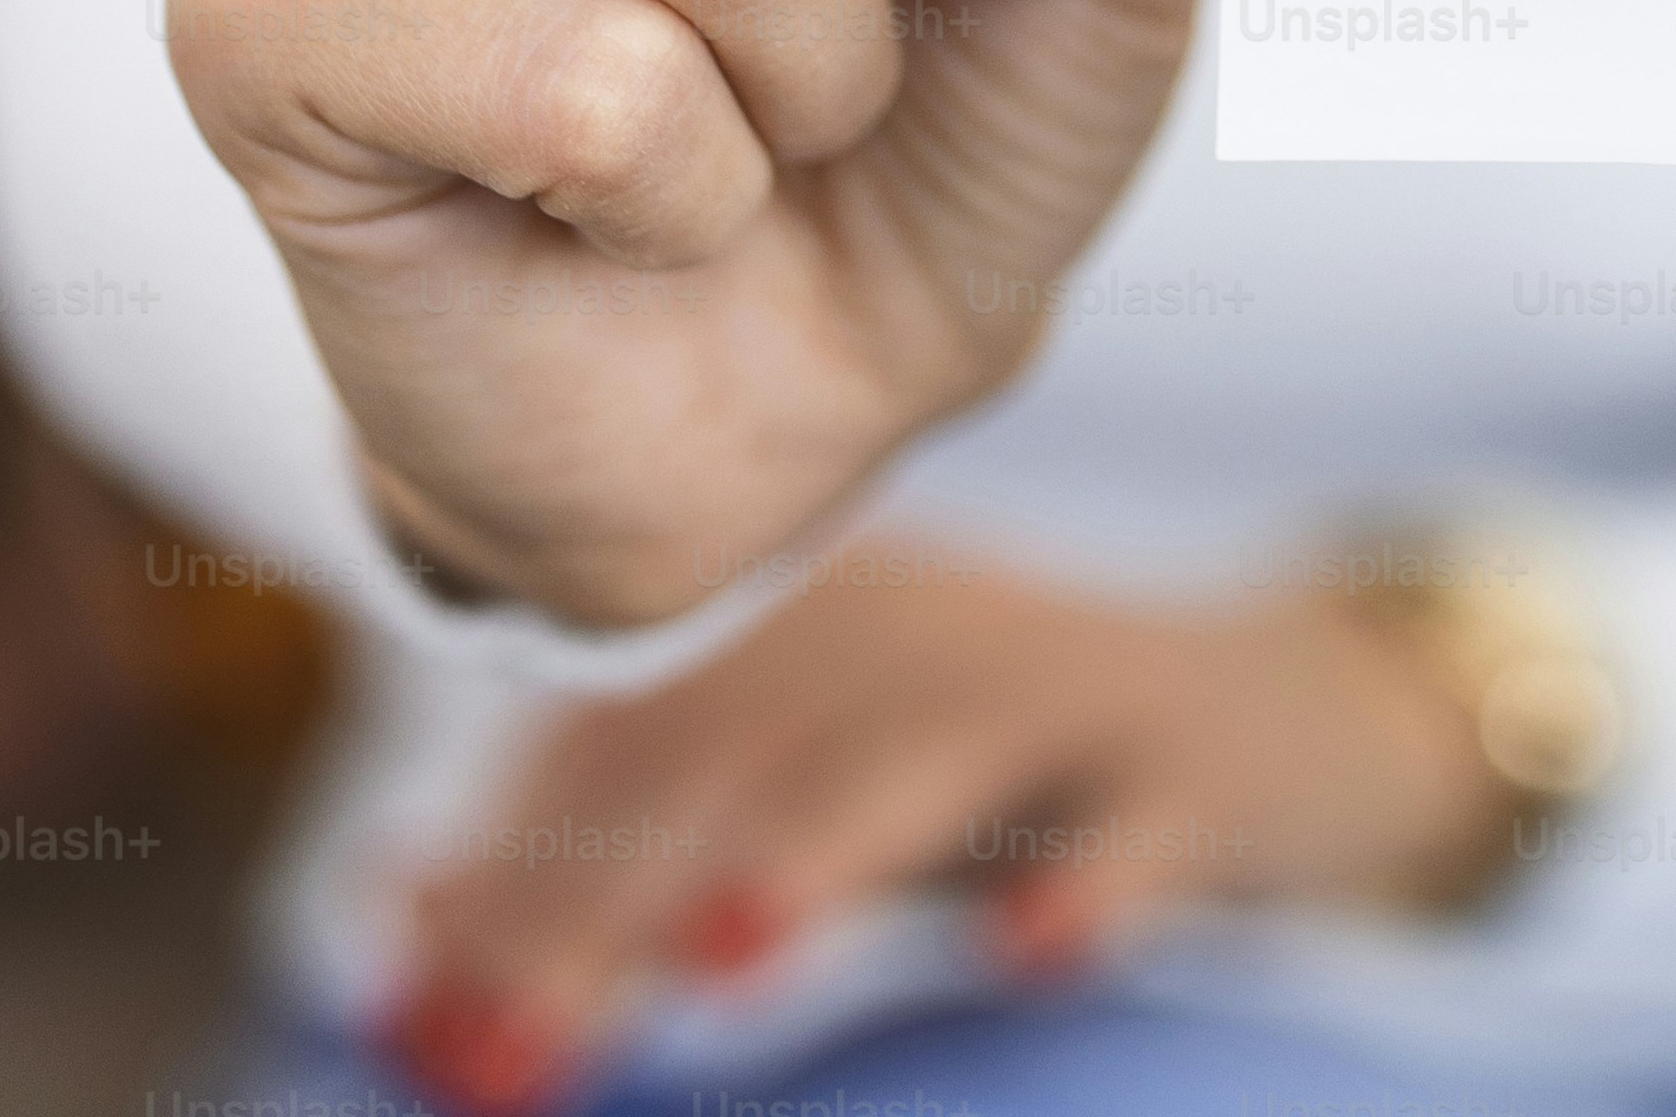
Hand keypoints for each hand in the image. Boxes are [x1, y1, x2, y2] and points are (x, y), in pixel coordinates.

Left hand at [376, 540, 1502, 1113]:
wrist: (1285, 717)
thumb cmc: (999, 778)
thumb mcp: (806, 801)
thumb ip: (615, 853)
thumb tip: (390, 911)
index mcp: (792, 628)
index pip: (623, 738)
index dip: (512, 871)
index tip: (420, 1010)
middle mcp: (907, 630)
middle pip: (742, 757)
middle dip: (618, 905)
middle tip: (521, 1048)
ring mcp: (1055, 689)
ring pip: (923, 762)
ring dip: (821, 852)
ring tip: (723, 953)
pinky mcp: (1193, 758)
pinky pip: (1141, 818)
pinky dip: (1092, 883)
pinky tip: (1034, 954)